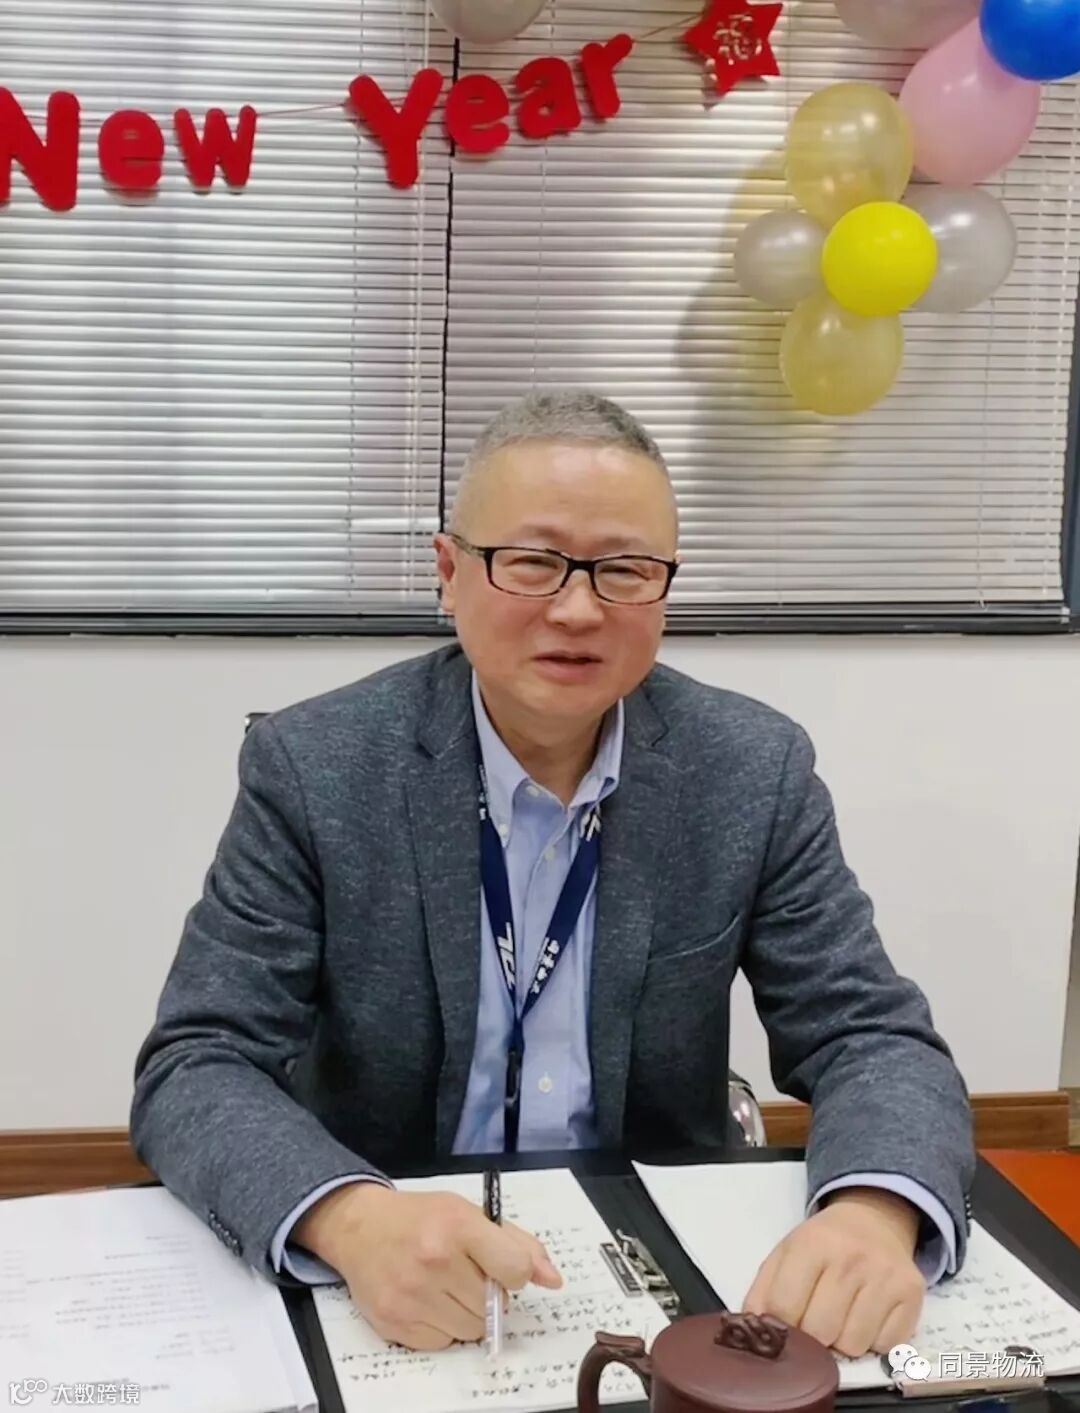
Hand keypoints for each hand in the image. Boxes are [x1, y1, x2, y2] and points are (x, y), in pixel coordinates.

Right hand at [293, 1182, 562, 1350]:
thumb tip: (553, 1280)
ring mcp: (412, 1294)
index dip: (515, 1273)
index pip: (515, 1269)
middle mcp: (434, 1260)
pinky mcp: (393, 1322)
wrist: (360, 1227)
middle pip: (493, 1306)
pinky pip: (441, 1343)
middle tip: (467, 1275)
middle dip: (488, 1295)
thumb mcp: (470, 1214)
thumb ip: (517, 1244)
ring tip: (446, 1288)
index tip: (504, 1269)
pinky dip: (440, 1328)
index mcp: (459, 1226)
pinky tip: (426, 1301)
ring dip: (466, 1314)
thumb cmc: (422, 1218)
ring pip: (469, 1330)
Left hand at [743, 1187, 924, 1357]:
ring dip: (843, 1342)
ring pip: (853, 1345)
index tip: (786, 1326)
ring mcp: (885, 1275)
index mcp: (811, 1243)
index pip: (784, 1307)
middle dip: (813, 1338)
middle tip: (815, 1323)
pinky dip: (874, 1341)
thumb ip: (764, 1290)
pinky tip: (868, 1317)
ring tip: (842, 1317)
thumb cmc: (824, 1243)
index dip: (781, 1327)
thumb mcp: (786, 1252)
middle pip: (820, 1331)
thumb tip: (751, 1329)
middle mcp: (851, 1258)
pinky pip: (886, 1345)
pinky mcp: (912, 1293)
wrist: (874, 1219)